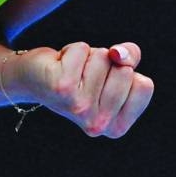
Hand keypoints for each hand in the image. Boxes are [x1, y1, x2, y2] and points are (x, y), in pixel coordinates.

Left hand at [14, 42, 153, 137]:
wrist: (31, 77)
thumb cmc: (77, 74)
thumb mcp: (112, 69)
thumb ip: (130, 58)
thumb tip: (117, 53)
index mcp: (116, 127)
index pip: (145, 85)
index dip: (126, 73)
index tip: (104, 82)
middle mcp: (98, 123)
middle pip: (125, 71)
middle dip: (106, 63)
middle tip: (84, 76)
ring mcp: (80, 107)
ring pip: (103, 57)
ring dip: (87, 56)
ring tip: (71, 71)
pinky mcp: (62, 88)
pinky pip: (82, 49)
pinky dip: (71, 49)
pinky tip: (59, 65)